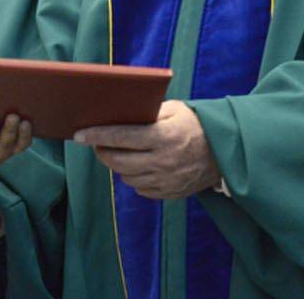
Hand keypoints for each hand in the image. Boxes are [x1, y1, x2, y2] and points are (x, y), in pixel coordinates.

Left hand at [74, 100, 220, 198]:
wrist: (225, 152)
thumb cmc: (195, 124)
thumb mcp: (174, 109)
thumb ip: (148, 112)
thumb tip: (116, 114)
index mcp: (163, 136)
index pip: (121, 136)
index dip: (97, 135)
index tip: (78, 134)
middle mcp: (163, 161)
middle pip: (118, 161)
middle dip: (101, 151)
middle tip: (95, 143)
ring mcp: (167, 180)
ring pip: (127, 177)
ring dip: (117, 165)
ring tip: (116, 152)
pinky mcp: (170, 194)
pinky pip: (141, 189)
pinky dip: (133, 177)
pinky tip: (136, 166)